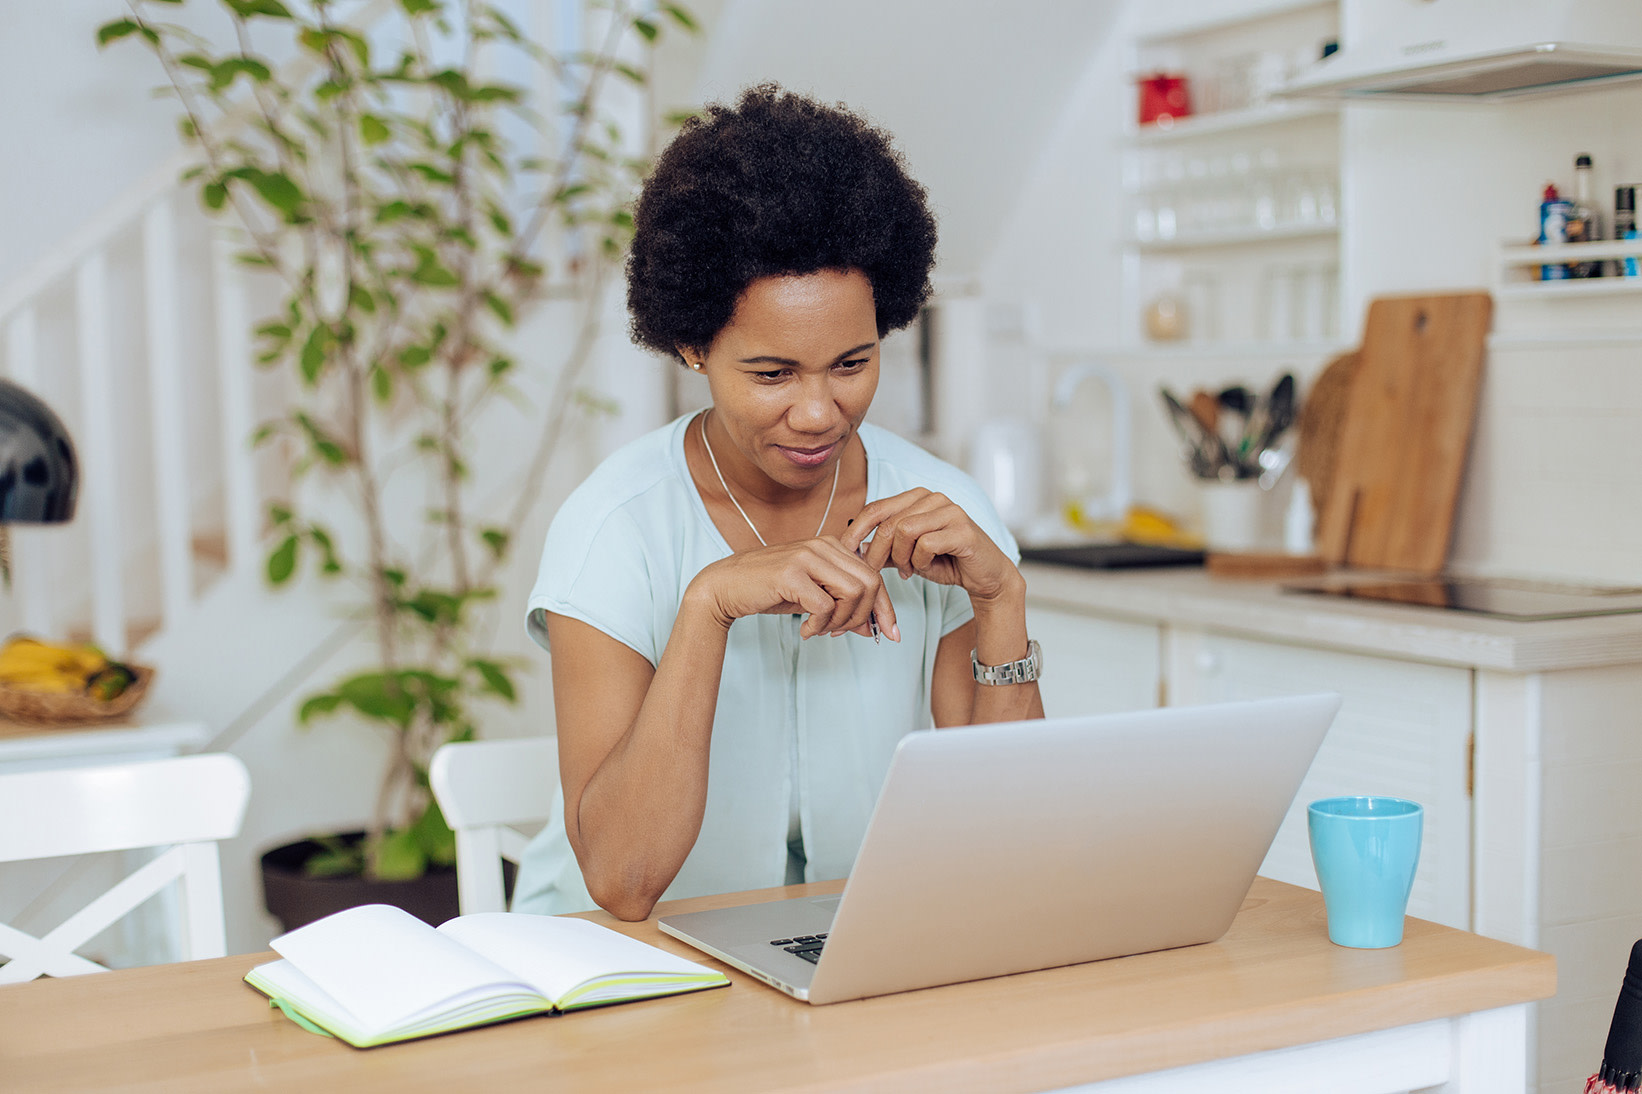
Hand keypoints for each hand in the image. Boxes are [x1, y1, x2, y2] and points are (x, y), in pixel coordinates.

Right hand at [690, 537, 898, 640]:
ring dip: (841, 621)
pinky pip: (825, 605)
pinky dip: (819, 625)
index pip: (874, 575)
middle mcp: (823, 545)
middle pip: (870, 583)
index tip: (890, 633)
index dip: (886, 607)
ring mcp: (807, 556)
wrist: (725, 586)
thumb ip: (843, 608)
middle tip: (840, 632)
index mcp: (832, 545)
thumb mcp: (813, 599)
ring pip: (853, 592)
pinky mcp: (791, 572)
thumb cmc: (770, 591)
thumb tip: (871, 628)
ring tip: (821, 630)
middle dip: (863, 616)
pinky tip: (805, 630)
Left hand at [841, 489, 1021, 605]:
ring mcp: (950, 511)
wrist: (986, 577)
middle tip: (876, 572)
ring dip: (900, 557)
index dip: (856, 529)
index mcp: (918, 498)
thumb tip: (856, 548)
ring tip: (907, 570)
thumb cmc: (947, 562)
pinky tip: (925, 568)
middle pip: (888, 521)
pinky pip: (925, 544)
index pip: (876, 508)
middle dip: (877, 551)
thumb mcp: (908, 556)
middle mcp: (934, 498)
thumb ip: (885, 550)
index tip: (845, 550)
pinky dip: (919, 561)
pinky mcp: (963, 529)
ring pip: (904, 530)